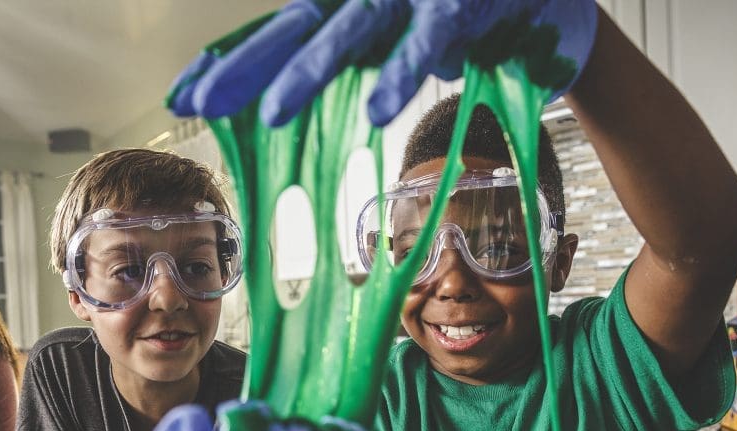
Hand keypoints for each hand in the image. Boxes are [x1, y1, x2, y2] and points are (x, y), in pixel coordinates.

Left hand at [168, 0, 597, 126]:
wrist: (552, 1)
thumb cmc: (478, 15)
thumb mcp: (414, 37)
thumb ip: (376, 59)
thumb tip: (336, 100)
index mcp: (354, 8)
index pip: (282, 33)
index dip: (233, 62)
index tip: (184, 98)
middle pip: (295, 30)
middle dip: (245, 68)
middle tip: (199, 105)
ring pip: (351, 33)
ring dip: (310, 72)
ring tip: (274, 114)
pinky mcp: (459, 4)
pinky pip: (429, 39)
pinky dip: (405, 72)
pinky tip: (381, 109)